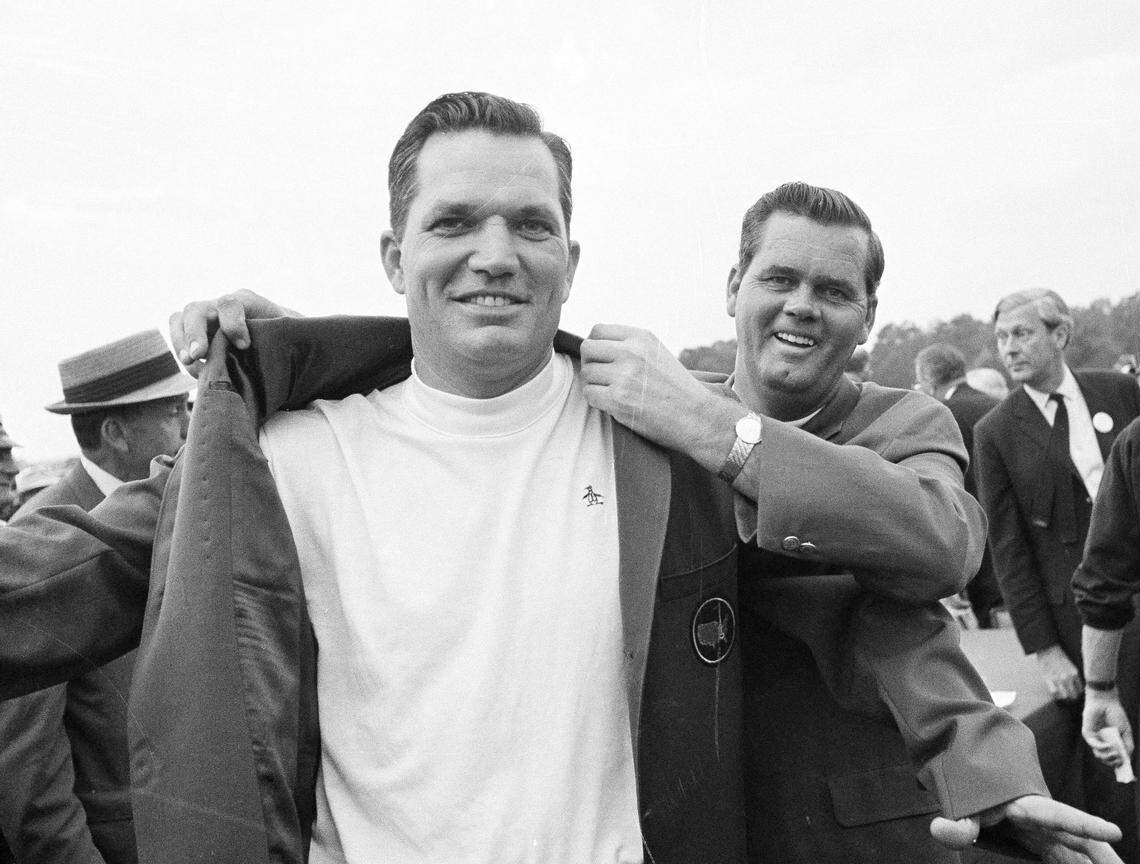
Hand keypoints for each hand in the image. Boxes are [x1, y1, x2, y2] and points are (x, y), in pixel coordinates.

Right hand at [169, 289, 299, 375]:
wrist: (278, 339)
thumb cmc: (286, 337)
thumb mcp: (290, 333)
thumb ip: (285, 337)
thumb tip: (287, 348)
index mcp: (247, 302)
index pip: (231, 304)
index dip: (233, 324)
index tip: (244, 345)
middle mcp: (221, 306)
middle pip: (196, 309)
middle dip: (194, 333)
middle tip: (198, 356)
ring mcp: (206, 318)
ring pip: (180, 319)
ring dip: (181, 341)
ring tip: (190, 363)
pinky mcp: (196, 332)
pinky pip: (178, 334)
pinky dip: (181, 350)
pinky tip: (195, 369)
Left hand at [580, 324, 742, 471]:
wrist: (697, 416)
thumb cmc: (677, 389)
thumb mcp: (657, 353)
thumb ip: (630, 346)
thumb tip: (596, 346)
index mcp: (641, 338)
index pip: (598, 330)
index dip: (596, 346)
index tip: (602, 359)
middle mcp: (631, 352)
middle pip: (587, 349)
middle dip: (590, 364)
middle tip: (602, 377)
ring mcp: (624, 375)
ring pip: (586, 373)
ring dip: (594, 385)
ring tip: (613, 392)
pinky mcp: (618, 399)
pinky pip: (589, 394)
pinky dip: (597, 401)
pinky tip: (614, 404)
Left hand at [930, 795, 1123, 863]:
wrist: (975, 775)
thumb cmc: (973, 790)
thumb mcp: (965, 803)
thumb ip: (958, 820)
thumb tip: (941, 830)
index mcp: (1028, 807)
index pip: (1059, 816)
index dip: (1085, 824)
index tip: (1113, 832)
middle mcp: (1044, 823)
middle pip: (1080, 842)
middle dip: (1103, 856)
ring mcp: (1047, 835)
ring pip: (1078, 854)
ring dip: (1095, 863)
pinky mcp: (1044, 845)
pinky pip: (1067, 859)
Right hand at [1036, 644, 1083, 701]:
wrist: (1047, 649)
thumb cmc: (1059, 657)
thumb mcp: (1071, 665)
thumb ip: (1074, 676)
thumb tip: (1077, 686)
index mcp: (1075, 673)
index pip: (1080, 689)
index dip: (1077, 693)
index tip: (1074, 693)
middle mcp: (1068, 677)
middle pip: (1074, 695)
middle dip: (1071, 697)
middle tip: (1067, 697)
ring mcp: (1058, 678)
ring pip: (1065, 696)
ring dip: (1063, 697)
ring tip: (1061, 696)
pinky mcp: (1049, 678)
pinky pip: (1054, 692)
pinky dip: (1054, 694)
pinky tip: (1054, 692)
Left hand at [1082, 689, 1134, 767]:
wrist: (1106, 701)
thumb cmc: (1116, 715)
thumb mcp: (1126, 732)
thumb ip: (1127, 745)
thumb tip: (1126, 759)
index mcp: (1112, 743)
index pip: (1113, 758)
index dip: (1119, 766)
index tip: (1126, 773)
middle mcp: (1102, 743)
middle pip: (1105, 760)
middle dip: (1113, 763)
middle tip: (1120, 761)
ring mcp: (1094, 739)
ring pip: (1099, 755)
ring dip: (1108, 757)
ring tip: (1115, 754)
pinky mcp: (1087, 733)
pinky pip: (1093, 745)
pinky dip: (1102, 747)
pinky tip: (1109, 745)